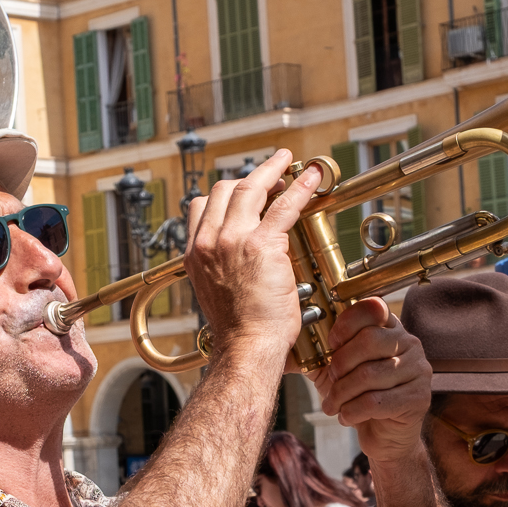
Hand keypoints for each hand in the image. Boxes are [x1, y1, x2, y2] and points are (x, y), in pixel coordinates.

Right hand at [183, 152, 324, 363]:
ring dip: (272, 170)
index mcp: (195, 253)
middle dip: (249, 177)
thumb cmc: (238, 329)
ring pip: (251, 188)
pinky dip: (300, 187)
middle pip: (224, 190)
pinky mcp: (262, 245)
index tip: (244, 190)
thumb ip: (220, 267)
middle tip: (271, 173)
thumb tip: (235, 260)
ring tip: (286, 161)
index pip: (201, 206)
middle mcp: (208, 241)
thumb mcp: (215, 292)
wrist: (246, 346)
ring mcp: (232, 240)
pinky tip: (312, 177)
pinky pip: (283, 206)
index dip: (224, 194)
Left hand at [311, 302, 431, 467]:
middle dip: (341, 363)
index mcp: (391, 329)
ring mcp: (418, 371)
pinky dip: (353, 411)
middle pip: (370, 340)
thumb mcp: (339, 372)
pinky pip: (376, 402)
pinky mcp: (418, 399)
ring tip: (332, 405)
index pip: (373, 308)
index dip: (347, 323)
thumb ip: (322, 354)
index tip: (331, 343)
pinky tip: (346, 416)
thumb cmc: (362, 397)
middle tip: (332, 379)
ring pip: (370, 375)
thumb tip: (290, 342)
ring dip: (342, 394)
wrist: (385, 435)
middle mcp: (410, 345)